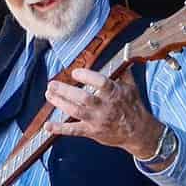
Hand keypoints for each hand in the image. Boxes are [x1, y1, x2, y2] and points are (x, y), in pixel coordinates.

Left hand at [45, 68, 163, 157]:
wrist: (138, 132)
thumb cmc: (133, 107)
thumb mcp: (131, 87)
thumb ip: (122, 71)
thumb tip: (120, 52)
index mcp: (115, 93)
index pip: (101, 83)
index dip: (87, 77)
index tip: (75, 72)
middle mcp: (105, 107)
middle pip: (83, 98)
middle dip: (66, 91)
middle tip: (52, 84)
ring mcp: (97, 120)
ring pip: (75, 111)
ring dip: (60, 103)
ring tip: (49, 94)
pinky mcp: (91, 132)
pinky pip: (74, 130)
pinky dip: (59, 129)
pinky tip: (47, 126)